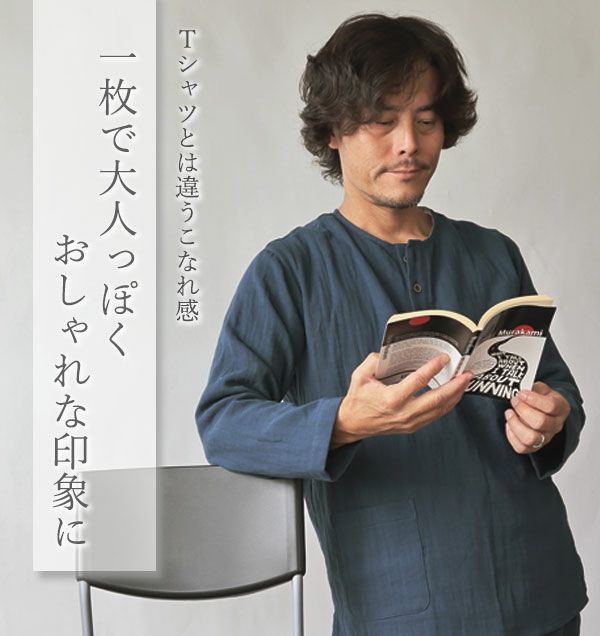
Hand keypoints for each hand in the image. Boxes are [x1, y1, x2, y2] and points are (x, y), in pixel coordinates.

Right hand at [331, 352, 472, 447]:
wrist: (354, 423)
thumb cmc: (358, 399)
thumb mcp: (360, 376)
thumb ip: (373, 361)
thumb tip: (388, 354)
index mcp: (391, 398)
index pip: (418, 381)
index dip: (433, 368)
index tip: (444, 359)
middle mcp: (403, 413)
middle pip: (437, 399)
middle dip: (455, 386)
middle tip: (467, 373)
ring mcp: (409, 422)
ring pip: (439, 410)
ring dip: (455, 395)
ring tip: (464, 382)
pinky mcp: (412, 426)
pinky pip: (435, 416)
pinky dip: (447, 405)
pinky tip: (453, 396)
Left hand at [504, 381, 570, 453]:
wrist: (545, 411)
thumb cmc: (542, 399)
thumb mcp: (541, 388)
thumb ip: (533, 388)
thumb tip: (521, 390)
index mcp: (561, 408)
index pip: (550, 406)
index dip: (533, 399)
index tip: (521, 393)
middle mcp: (556, 425)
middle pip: (540, 422)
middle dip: (522, 409)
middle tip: (514, 401)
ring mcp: (546, 438)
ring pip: (531, 438)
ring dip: (515, 424)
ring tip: (509, 413)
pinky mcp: (534, 447)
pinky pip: (521, 448)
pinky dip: (511, 436)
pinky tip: (509, 424)